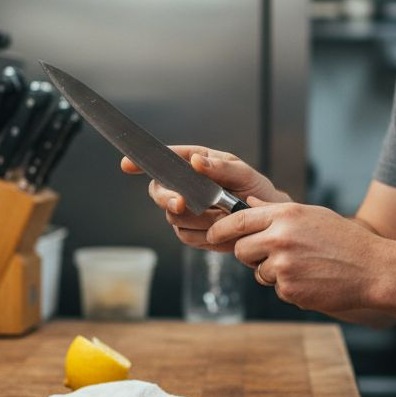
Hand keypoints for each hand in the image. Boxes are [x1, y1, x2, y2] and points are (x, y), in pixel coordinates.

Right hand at [121, 145, 289, 252]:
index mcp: (196, 163)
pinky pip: (186, 236)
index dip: (143, 162)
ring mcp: (186, 210)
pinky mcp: (190, 232)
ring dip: (198, 219)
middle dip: (168, 199)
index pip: (164, 160)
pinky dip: (204, 235)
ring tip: (223, 215)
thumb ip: (220, 168)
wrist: (267, 224)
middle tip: (182, 204)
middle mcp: (186, 186)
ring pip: (173, 217)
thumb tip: (195, 161)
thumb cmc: (257, 192)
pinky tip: (220, 230)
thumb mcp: (244, 174)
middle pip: (159, 191)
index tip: (128, 165)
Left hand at [207, 197, 392, 314]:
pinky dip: (290, 287)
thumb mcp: (311, 215)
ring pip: (259, 272)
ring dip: (273, 272)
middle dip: (249, 254)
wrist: (374, 270)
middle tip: (268, 255)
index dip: (221, 229)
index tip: (213, 234)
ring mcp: (284, 265)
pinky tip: (312, 279)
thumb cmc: (345, 241)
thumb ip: (276, 211)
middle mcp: (280, 238)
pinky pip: (277, 289)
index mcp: (285, 215)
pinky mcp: (289, 290)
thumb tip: (248, 203)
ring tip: (304, 266)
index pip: (239, 219)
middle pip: (241, 249)